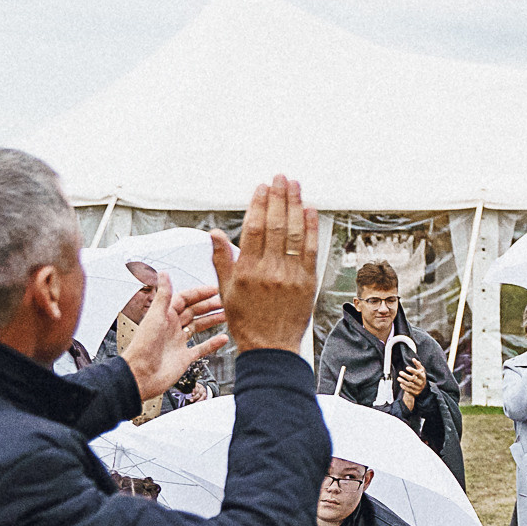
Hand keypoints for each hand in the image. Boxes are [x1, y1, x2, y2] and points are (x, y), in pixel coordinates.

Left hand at [122, 274, 226, 403]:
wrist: (140, 375)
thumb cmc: (143, 346)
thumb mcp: (155, 316)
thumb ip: (163, 294)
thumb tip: (164, 273)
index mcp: (165, 315)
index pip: (185, 299)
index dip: (200, 293)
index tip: (216, 288)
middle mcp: (172, 327)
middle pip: (195, 311)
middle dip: (210, 305)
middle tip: (227, 301)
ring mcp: (179, 342)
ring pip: (199, 327)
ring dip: (213, 320)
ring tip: (228, 315)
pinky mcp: (184, 357)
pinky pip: (201, 348)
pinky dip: (213, 343)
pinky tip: (223, 339)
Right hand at [214, 176, 319, 353]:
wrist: (271, 347)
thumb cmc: (246, 321)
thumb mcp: (225, 292)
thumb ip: (221, 260)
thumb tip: (215, 233)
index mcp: (247, 271)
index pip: (253, 229)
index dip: (258, 205)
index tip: (261, 188)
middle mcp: (269, 271)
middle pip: (275, 226)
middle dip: (278, 198)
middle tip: (280, 178)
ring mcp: (290, 276)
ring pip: (294, 234)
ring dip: (295, 206)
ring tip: (295, 186)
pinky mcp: (307, 282)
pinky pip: (310, 250)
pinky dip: (311, 228)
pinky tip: (310, 211)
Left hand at [396, 363, 428, 402]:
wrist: (421, 388)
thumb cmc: (420, 377)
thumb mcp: (420, 371)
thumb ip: (418, 365)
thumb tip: (413, 359)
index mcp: (423, 377)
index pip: (418, 373)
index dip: (412, 370)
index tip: (406, 367)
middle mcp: (421, 383)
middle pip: (413, 379)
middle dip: (405, 375)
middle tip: (400, 372)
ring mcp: (418, 388)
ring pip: (409, 385)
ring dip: (403, 381)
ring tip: (398, 378)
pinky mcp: (415, 392)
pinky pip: (408, 390)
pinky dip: (404, 387)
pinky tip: (400, 384)